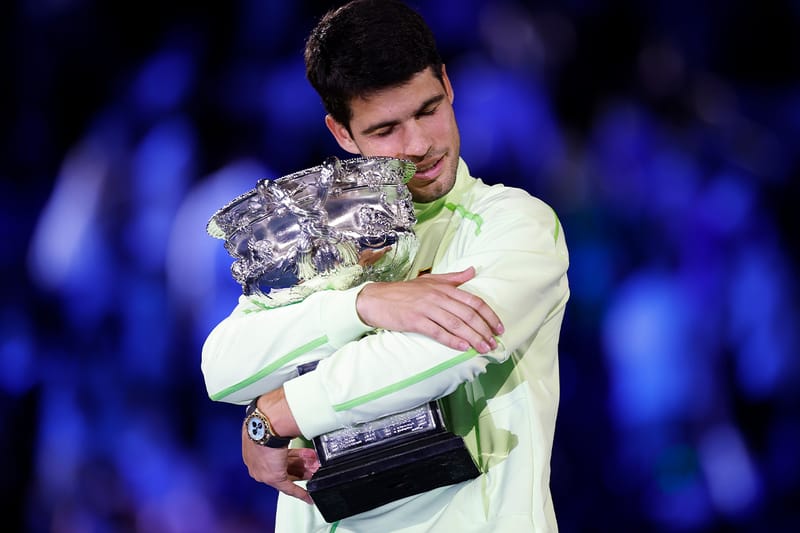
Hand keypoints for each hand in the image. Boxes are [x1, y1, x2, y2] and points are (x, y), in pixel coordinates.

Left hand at [242, 425, 319, 503]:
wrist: (265, 424)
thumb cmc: (267, 419)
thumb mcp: (270, 423)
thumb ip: (277, 428)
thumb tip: (287, 419)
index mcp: (253, 447)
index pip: (272, 456)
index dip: (287, 456)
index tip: (293, 458)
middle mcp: (256, 461)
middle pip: (282, 466)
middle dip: (300, 464)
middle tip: (312, 463)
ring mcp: (263, 471)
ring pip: (288, 474)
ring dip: (304, 472)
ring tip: (315, 469)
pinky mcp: (273, 477)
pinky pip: (288, 488)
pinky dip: (299, 492)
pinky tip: (307, 496)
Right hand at [356, 267, 503, 352]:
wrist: (376, 299)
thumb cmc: (404, 291)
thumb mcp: (430, 280)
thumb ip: (453, 278)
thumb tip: (473, 271)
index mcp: (444, 288)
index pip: (474, 301)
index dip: (489, 315)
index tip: (498, 328)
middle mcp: (438, 297)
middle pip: (468, 314)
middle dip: (484, 330)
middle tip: (493, 343)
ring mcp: (426, 309)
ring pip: (456, 324)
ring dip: (473, 338)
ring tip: (483, 348)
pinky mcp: (415, 321)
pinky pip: (437, 332)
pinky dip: (452, 340)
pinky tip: (462, 348)